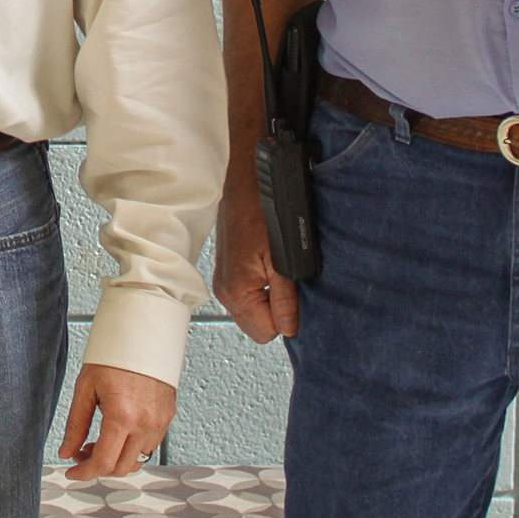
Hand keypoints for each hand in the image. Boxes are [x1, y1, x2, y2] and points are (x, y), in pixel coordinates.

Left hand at [58, 365, 174, 480]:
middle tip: (82, 452)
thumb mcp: (86, 388)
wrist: (143, 334)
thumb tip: (66, 452)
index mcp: (123, 416)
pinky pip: (149, 446)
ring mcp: (159, 422)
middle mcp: (145, 424)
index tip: (72, 471)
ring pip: (137, 460)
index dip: (84, 472)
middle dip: (98, 467)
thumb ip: (75, 424)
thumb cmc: (113, 355)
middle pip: (120, 468)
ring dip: (116, 459)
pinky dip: (132, 449)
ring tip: (99, 441)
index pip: (103, 463)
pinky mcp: (167, 417)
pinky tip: (118, 433)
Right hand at [211, 187, 299, 342]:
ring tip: (278, 274)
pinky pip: (247, 296)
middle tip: (287, 285)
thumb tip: (289, 328)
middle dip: (276, 312)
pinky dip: (261, 289)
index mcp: (237, 292)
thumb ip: (285, 299)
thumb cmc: (261, 213)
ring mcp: (224, 282)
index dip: (286, 319)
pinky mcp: (227, 272)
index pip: (267, 333)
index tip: (294, 298)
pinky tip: (269, 268)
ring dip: (269, 301)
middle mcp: (225, 290)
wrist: (245, 184)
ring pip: (253, 312)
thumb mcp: (283, 259)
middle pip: (257, 327)